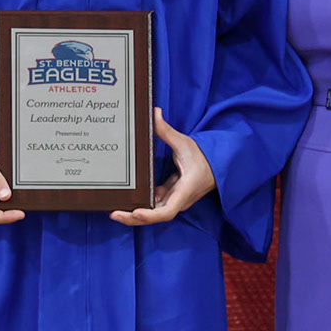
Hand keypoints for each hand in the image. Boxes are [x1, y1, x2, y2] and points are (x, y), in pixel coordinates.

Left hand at [111, 108, 215, 225]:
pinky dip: (142, 205)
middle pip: (155, 216)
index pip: (167, 211)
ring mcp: (174, 200)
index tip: (136, 213)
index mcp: (184, 191)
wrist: (216, 164)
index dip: (151, 215)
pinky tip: (127, 201)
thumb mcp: (184, 143)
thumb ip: (167, 131)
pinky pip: (154, 204)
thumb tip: (154, 113)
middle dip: (134, 218)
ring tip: (115, 211)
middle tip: (114, 214)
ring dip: (135, 213)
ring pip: (153, 212)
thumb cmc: (202, 156)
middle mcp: (178, 200)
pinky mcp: (170, 196)